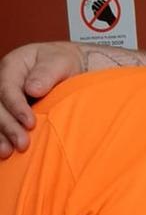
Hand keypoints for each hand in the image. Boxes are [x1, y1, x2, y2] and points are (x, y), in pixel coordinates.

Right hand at [0, 42, 83, 157]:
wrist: (70, 67)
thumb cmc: (64, 63)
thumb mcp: (61, 62)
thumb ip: (47, 73)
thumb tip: (33, 90)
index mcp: (13, 66)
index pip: (7, 88)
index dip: (16, 107)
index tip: (30, 123)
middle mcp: (3, 82)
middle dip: (7, 126)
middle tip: (23, 144)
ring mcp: (3, 97)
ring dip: (0, 135)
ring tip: (8, 152)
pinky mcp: (8, 110)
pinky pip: (0, 124)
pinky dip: (1, 136)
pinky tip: (5, 151)